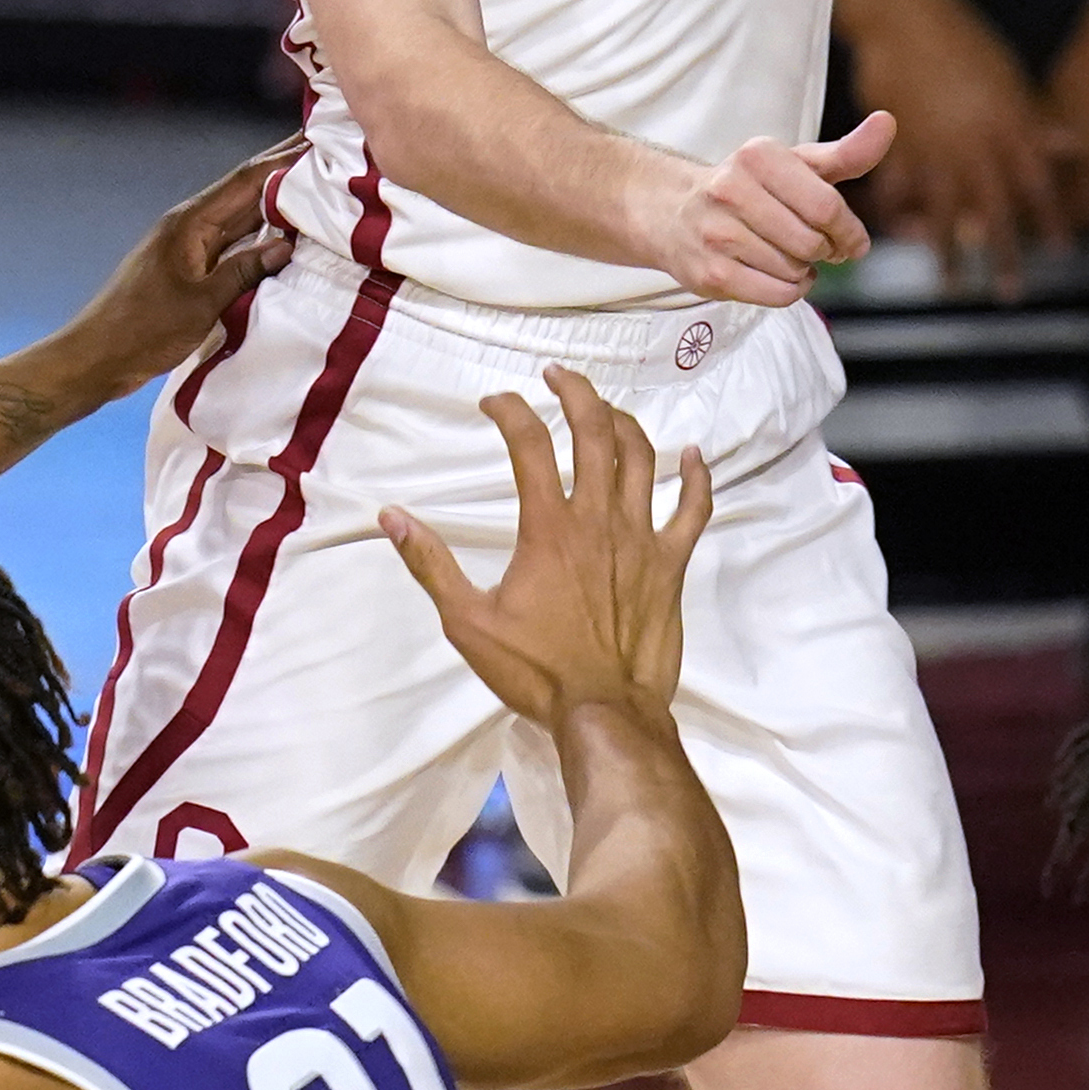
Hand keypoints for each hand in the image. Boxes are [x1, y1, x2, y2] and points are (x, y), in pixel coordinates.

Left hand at [39, 142, 299, 404]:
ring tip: (320, 190)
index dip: (284, 159)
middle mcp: (192, 226)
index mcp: (191, 222)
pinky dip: (262, 238)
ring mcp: (192, 248)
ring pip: (243, 219)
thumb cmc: (142, 329)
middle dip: (286, 173)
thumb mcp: (200, 303)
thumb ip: (244, 272)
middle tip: (328, 154)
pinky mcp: (192, 271)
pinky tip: (287, 238)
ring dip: (278, 205)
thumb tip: (287, 246)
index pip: (246, 181)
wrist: (97, 357)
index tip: (320, 140)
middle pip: (247, 193)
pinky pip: (235, 245)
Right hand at [386, 366, 713, 729]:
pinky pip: (694, 509)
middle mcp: (598, 519)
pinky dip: (696, 477)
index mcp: (548, 527)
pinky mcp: (672, 563)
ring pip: (641, 458)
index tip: (493, 402)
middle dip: (574, 393)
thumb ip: (430, 564)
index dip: (509, 410)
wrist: (605, 712)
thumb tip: (392, 516)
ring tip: (604, 409)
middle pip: (593, 432)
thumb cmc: (535, 671)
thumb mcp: (468, 622)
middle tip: (555, 376)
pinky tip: (693, 455)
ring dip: (623, 422)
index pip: (528, 443)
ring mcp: (642, 538)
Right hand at [656, 119, 889, 306]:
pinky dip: (789, 291)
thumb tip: (887, 122)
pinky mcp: (710, 273)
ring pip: (795, 271)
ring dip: (803, 271)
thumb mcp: (795, 165)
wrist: (670, 212)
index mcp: (759, 156)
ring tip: (787, 256)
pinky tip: (778, 275)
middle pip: (812, 243)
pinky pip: (777, 295)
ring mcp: (717, 233)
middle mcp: (732, 189)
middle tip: (817, 248)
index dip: (849, 231)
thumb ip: (846, 152)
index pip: (827, 206)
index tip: (851, 240)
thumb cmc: (748, 188)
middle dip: (824, 251)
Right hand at [847, 0, 1061, 299]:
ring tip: (953, 288)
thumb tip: (1071, 146)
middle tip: (1012, 294)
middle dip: (1004, 254)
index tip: (1061, 252)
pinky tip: (897, 239)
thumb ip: (1033, 119)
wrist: (906, 17)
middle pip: (995, 209)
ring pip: (946, 213)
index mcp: (1009, 124)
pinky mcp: (898, 144)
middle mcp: (974, 143)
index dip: (1050, 218)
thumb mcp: (1008, 77)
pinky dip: (898, 216)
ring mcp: (934, 147)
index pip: (1037, 182)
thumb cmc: (963, 42)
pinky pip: (901, 191)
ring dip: (950, 256)